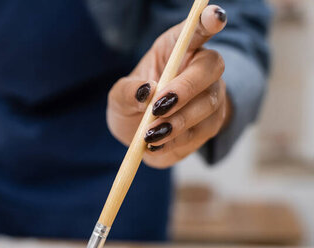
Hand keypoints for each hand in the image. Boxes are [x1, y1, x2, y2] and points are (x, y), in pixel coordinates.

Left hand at [107, 5, 231, 168]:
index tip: (214, 16)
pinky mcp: (212, 124)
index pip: (196, 31)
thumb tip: (147, 90)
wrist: (141, 138)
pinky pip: (201, 132)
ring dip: (178, 121)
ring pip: (207, 104)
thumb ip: (128, 91)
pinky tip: (157, 144)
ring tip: (150, 134)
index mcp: (176, 49)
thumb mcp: (119, 97)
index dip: (207, 22)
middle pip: (211, 68)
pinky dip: (177, 140)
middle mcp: (200, 68)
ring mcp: (211, 96)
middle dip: (185, 88)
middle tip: (158, 107)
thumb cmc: (132, 105)